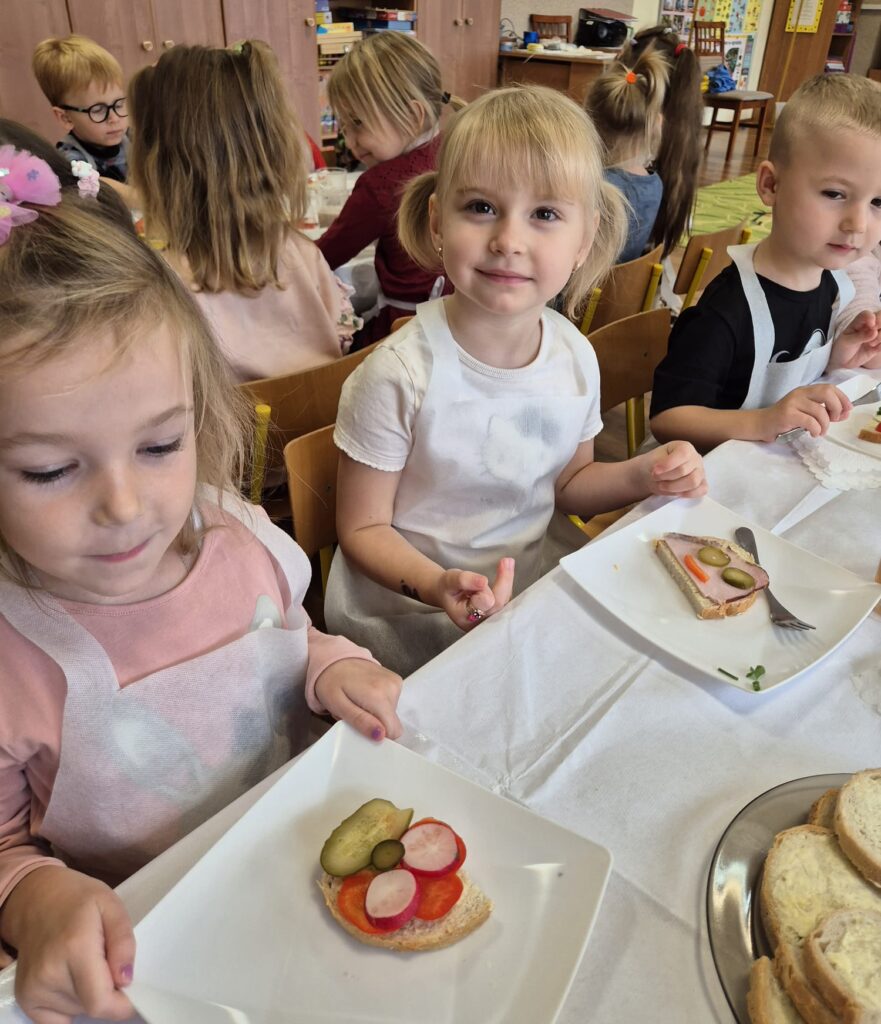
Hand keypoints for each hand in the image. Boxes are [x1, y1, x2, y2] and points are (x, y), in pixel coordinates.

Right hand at [2, 866, 134, 1023]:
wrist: (37, 900)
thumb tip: (126, 980)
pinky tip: (70, 978)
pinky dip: (70, 1005)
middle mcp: (49, 973)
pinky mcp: (24, 997)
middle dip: (107, 993)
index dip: (122, 1006)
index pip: (100, 1002)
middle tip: (107, 964)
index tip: (132, 994)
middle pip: (91, 1007)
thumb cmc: (79, 900)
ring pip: (76, 1011)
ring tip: (86, 963)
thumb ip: (123, 942)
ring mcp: (32, 988)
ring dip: (89, 995)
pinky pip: (56, 1019)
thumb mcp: (112, 906)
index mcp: (75, 948)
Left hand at [314, 658, 402, 741]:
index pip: (392, 731)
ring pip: (391, 714)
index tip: (362, 728)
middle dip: (375, 724)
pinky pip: (392, 703)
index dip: (377, 735)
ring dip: (375, 714)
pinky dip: (379, 704)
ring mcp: (395, 682)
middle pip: (391, 724)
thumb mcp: (338, 706)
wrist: (334, 659)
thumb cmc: (331, 682)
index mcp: (378, 696)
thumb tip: (380, 735)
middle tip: (356, 713)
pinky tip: (365, 696)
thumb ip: (360, 721)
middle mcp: (391, 688)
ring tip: (358, 703)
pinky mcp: (396, 680)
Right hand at [436, 558, 515, 630]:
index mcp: (464, 617)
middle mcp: (479, 623)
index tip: (484, 578)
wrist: (449, 594)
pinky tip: (506, 570)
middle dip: (503, 582)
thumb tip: (483, 581)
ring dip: (507, 581)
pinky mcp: (497, 614)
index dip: (485, 591)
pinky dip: (507, 584)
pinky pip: (507, 600)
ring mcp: (489, 620)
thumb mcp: (450, 580)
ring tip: (507, 562)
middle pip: (498, 604)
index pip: (482, 604)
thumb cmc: (449, 588)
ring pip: (505, 601)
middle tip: (506, 561)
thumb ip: (464, 581)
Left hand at [642, 441, 706, 497]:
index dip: (668, 464)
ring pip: (693, 482)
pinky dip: (688, 493)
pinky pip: (702, 490)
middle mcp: (696, 458)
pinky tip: (676, 492)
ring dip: (674, 487)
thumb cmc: (654, 464)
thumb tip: (663, 472)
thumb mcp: (653, 459)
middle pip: (684, 470)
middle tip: (655, 478)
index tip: (655, 471)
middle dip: (666, 477)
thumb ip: (660, 464)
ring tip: (662, 485)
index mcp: (685, 447)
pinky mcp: (702, 484)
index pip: (683, 454)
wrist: (653, 475)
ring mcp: (700, 471)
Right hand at [760, 384, 851, 439]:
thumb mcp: (806, 413)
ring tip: (821, 432)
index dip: (843, 398)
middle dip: (836, 408)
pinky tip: (813, 434)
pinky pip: (810, 421)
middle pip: (827, 393)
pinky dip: (816, 429)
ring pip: (820, 411)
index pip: (830, 387)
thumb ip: (824, 412)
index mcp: (806, 391)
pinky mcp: (787, 414)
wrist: (761, 424)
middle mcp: (800, 393)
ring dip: (825, 424)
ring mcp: (793, 403)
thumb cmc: (784, 420)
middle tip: (834, 420)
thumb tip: (844, 414)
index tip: (847, 411)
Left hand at [829, 309, 880, 369]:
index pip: (867, 314)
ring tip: (870, 344)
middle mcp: (868, 327)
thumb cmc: (842, 348)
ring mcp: (875, 335)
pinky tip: (874, 349)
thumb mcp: (847, 342)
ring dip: (880, 337)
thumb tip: (874, 332)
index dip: (871, 317)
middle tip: (874, 334)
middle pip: (880, 317)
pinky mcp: (879, 345)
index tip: (871, 325)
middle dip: (880, 325)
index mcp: (858, 322)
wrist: (843, 362)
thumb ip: (860, 336)